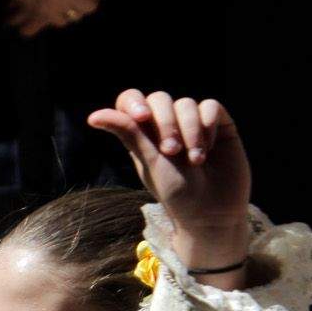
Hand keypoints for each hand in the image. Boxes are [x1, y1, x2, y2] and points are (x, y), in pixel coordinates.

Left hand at [88, 89, 251, 284]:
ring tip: (194, 160)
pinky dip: (208, 124)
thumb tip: (92, 117)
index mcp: (142, 134)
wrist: (213, 211)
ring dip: (189, 130)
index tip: (142, 118)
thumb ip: (129, 133)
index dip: (134, 102)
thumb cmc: (176, 191)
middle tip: (171, 152)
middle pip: (160, 99)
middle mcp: (166, 125)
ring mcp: (193, 124)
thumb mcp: (150, 162)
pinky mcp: (218, 125)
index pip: (131, 100)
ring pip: (186, 103)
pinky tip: (210, 147)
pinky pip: (212, 106)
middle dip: (165, 123)